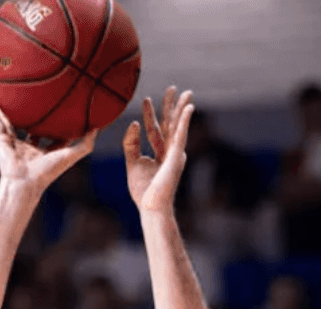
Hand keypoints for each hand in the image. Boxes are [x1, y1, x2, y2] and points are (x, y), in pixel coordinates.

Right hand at [0, 99, 95, 193]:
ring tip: (9, 96)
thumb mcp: (71, 155)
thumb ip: (86, 143)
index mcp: (45, 151)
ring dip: (9, 112)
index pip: (52, 134)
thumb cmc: (48, 172)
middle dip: (34, 116)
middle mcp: (29, 147)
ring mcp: (14, 144)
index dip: (57, 123)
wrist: (24, 182)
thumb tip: (98, 127)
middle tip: (37, 98)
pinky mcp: (2, 141)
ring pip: (11, 124)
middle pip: (31, 127)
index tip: (63, 109)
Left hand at [123, 86, 194, 213]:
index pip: (153, 130)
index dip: (149, 115)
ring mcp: (175, 154)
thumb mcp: (132, 163)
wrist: (151, 207)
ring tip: (186, 92)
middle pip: (169, 124)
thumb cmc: (143, 192)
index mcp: (159, 154)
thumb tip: (133, 123)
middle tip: (173, 88)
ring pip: (178, 126)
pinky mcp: (177, 156)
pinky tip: (189, 108)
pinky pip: (181, 135)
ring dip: (182, 108)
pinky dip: (185, 121)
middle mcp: (169, 152)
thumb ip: (131, 144)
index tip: (145, 99)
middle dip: (171, 106)